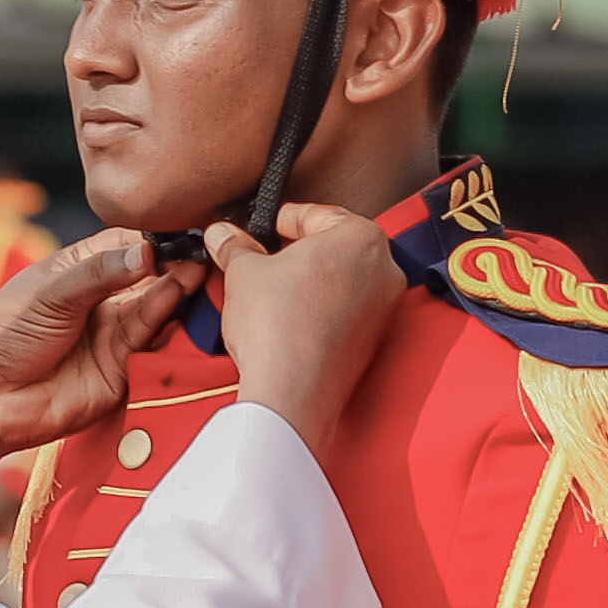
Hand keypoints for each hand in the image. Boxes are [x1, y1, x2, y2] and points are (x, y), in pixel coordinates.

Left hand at [0, 232, 187, 474]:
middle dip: (174, 263)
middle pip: (150, 277)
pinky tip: (178, 298)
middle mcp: (101, 302)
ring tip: (197, 270)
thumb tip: (147, 252)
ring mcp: (113, 336)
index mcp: (78, 272)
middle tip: (201, 249)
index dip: (154, 237)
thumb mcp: (50, 292)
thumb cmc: (0, 337)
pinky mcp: (121, 371)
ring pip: (156, 308)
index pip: (126, 245)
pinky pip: (151, 344)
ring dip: (177, 289)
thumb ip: (100, 273)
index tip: (182, 227)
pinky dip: (167, 321)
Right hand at [208, 202, 405, 449]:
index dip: (280, 219)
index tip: (261, 227)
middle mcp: (384, 270)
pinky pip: (344, 314)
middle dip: (296, 252)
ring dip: (307, 282)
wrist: (291, 393)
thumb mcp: (244, 272)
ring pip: (340, 281)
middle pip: (333, 247)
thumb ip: (235, 246)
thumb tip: (224, 234)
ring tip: (270, 292)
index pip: (316, 214)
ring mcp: (384, 310)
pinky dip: (318, 311)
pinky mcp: (373, 343)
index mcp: (361, 237)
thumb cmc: (279, 328)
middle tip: (262, 258)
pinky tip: (287, 320)